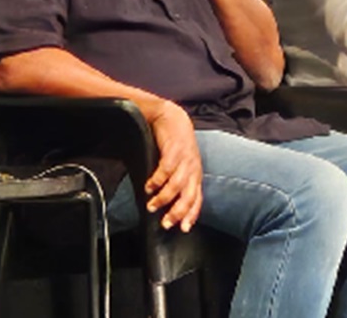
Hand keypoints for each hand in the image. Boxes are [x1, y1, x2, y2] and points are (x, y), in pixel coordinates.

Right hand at [143, 100, 202, 231]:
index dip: (191, 215)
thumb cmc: (174, 144)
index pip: (197, 199)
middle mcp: (193, 169)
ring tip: (151, 205)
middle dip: (177, 212)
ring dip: (164, 198)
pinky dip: (157, 180)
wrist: (171, 117)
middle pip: (189, 196)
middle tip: (164, 223)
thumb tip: (164, 203)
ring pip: (177, 185)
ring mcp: (185, 159)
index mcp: (195, 175)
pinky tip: (149, 186)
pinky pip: (166, 169)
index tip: (183, 229)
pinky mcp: (174, 150)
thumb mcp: (179, 165)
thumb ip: (175, 182)